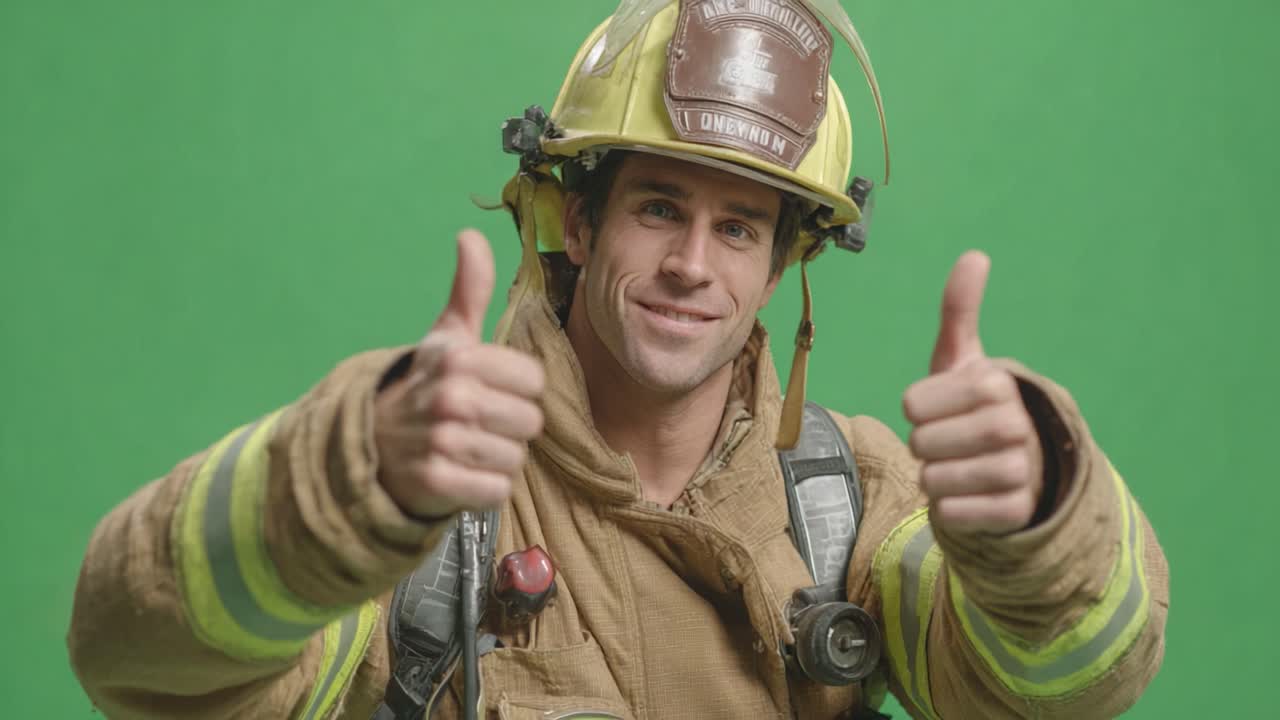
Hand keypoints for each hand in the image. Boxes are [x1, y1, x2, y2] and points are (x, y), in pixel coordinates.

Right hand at [375, 229, 545, 518]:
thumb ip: (469, 289)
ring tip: (467, 449)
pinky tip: (461, 473)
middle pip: (531, 423)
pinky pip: (496, 490)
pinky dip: (484, 488)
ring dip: (496, 459)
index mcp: (461, 359)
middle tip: (477, 424)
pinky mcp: (436, 483)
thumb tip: (470, 234)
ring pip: (515, 459)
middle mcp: (452, 398)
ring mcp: (442, 441)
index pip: (534, 382)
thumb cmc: (425, 387)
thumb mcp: (446, 337)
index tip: (490, 391)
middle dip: (509, 428)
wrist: (372, 443)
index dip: (517, 391)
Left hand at [902, 251, 1043, 534]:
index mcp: (997, 382)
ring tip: (957, 468)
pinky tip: (967, 496)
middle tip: (948, 443)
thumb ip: (960, 311)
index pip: (912, 403)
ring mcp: (1021, 470)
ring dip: (933, 478)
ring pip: (934, 480)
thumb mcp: (962, 360)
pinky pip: (954, 512)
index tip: (942, 409)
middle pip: (921, 442)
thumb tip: (975, 255)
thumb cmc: (973, 408)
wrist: (1018, 468)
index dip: (916, 410)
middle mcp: (1015, 424)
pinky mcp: (1016, 511)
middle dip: (923, 446)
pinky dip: (948, 509)